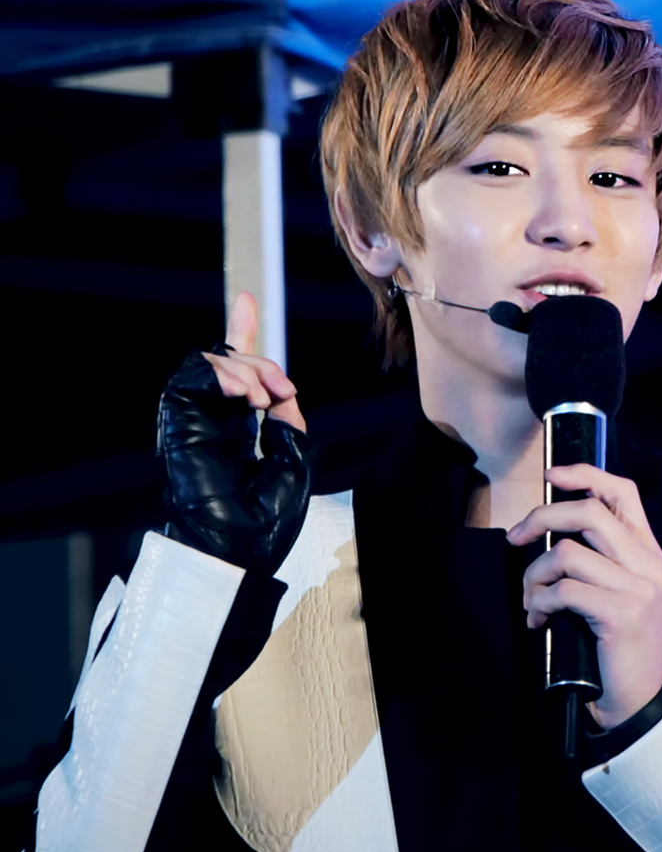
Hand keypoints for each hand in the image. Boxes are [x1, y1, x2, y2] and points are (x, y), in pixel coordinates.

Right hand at [156, 292, 314, 573]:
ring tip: (264, 396)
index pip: (236, 375)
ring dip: (243, 368)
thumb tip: (282, 397)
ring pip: (209, 363)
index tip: (247, 299)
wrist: (239, 551)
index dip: (242, 334)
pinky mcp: (176, 424)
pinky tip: (246, 395)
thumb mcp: (295, 464)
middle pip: (230, 362)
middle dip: (262, 362)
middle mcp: (210, 422)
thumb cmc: (266, 524)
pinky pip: (190, 377)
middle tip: (283, 390)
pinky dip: (222, 374)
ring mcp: (191, 422)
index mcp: (236, 431)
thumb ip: (289, 425)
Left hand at [506, 464, 661, 728]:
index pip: (623, 492)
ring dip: (534, 576)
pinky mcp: (620, 614)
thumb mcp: (618, 592)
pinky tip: (539, 620)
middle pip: (588, 511)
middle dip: (540, 518)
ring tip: (532, 600)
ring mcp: (637, 588)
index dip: (585, 474)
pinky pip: (564, 591)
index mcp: (648, 551)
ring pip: (567, 553)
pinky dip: (540, 603)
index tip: (551, 475)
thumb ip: (598, 558)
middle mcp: (648, 564)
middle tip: (516, 539)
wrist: (639, 699)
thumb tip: (548, 529)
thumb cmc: (619, 645)